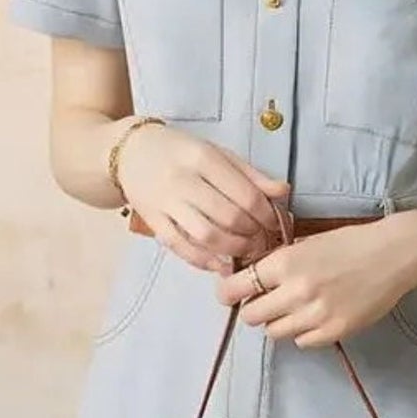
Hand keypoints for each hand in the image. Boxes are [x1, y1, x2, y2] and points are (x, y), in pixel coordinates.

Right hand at [115, 124, 291, 273]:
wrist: (132, 153)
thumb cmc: (181, 153)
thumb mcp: (218, 153)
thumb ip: (251, 174)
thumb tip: (284, 192)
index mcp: (203, 158)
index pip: (245, 194)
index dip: (266, 215)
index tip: (275, 223)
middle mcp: (183, 180)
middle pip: (229, 217)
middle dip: (253, 234)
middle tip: (263, 240)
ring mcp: (165, 203)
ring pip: (206, 236)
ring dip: (233, 249)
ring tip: (247, 251)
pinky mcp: (153, 221)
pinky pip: (181, 247)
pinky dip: (205, 261)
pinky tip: (221, 264)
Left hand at [213, 213, 416, 346]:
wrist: (395, 254)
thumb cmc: (352, 242)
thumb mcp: (308, 242)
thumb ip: (280, 261)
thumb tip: (254, 275)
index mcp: (286, 263)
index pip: (237, 287)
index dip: (229, 293)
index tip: (231, 294)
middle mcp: (296, 291)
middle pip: (252, 316)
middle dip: (254, 309)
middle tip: (265, 302)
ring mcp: (316, 315)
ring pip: (275, 332)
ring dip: (278, 322)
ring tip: (294, 310)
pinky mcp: (335, 331)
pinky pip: (302, 342)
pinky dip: (303, 333)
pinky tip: (315, 317)